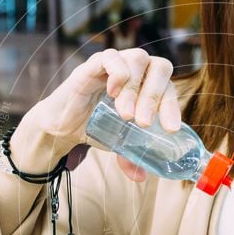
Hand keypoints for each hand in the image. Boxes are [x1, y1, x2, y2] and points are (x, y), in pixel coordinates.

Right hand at [17, 48, 181, 179]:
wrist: (61, 126)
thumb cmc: (94, 127)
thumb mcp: (118, 143)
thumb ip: (131, 157)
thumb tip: (142, 177)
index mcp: (146, 86)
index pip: (169, 88)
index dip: (172, 106)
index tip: (170, 130)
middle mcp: (134, 71)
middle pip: (159, 67)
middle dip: (154, 97)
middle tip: (142, 123)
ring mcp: (114, 65)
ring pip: (138, 59)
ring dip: (135, 89)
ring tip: (125, 116)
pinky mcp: (92, 65)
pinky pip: (111, 56)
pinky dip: (118, 72)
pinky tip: (112, 94)